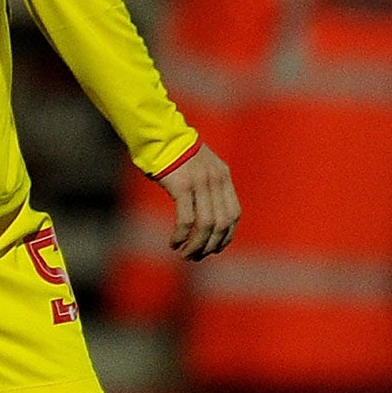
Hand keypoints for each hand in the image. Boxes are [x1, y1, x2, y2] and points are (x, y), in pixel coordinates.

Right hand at [157, 142, 239, 260]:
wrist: (157, 136)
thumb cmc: (173, 154)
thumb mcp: (200, 167)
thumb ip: (207, 187)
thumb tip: (206, 216)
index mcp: (223, 176)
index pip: (234, 214)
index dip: (226, 236)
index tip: (213, 248)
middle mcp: (215, 180)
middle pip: (221, 224)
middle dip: (209, 246)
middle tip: (195, 256)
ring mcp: (200, 183)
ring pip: (205, 225)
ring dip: (195, 245)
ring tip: (184, 254)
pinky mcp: (182, 186)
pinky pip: (186, 220)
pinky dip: (181, 236)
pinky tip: (173, 242)